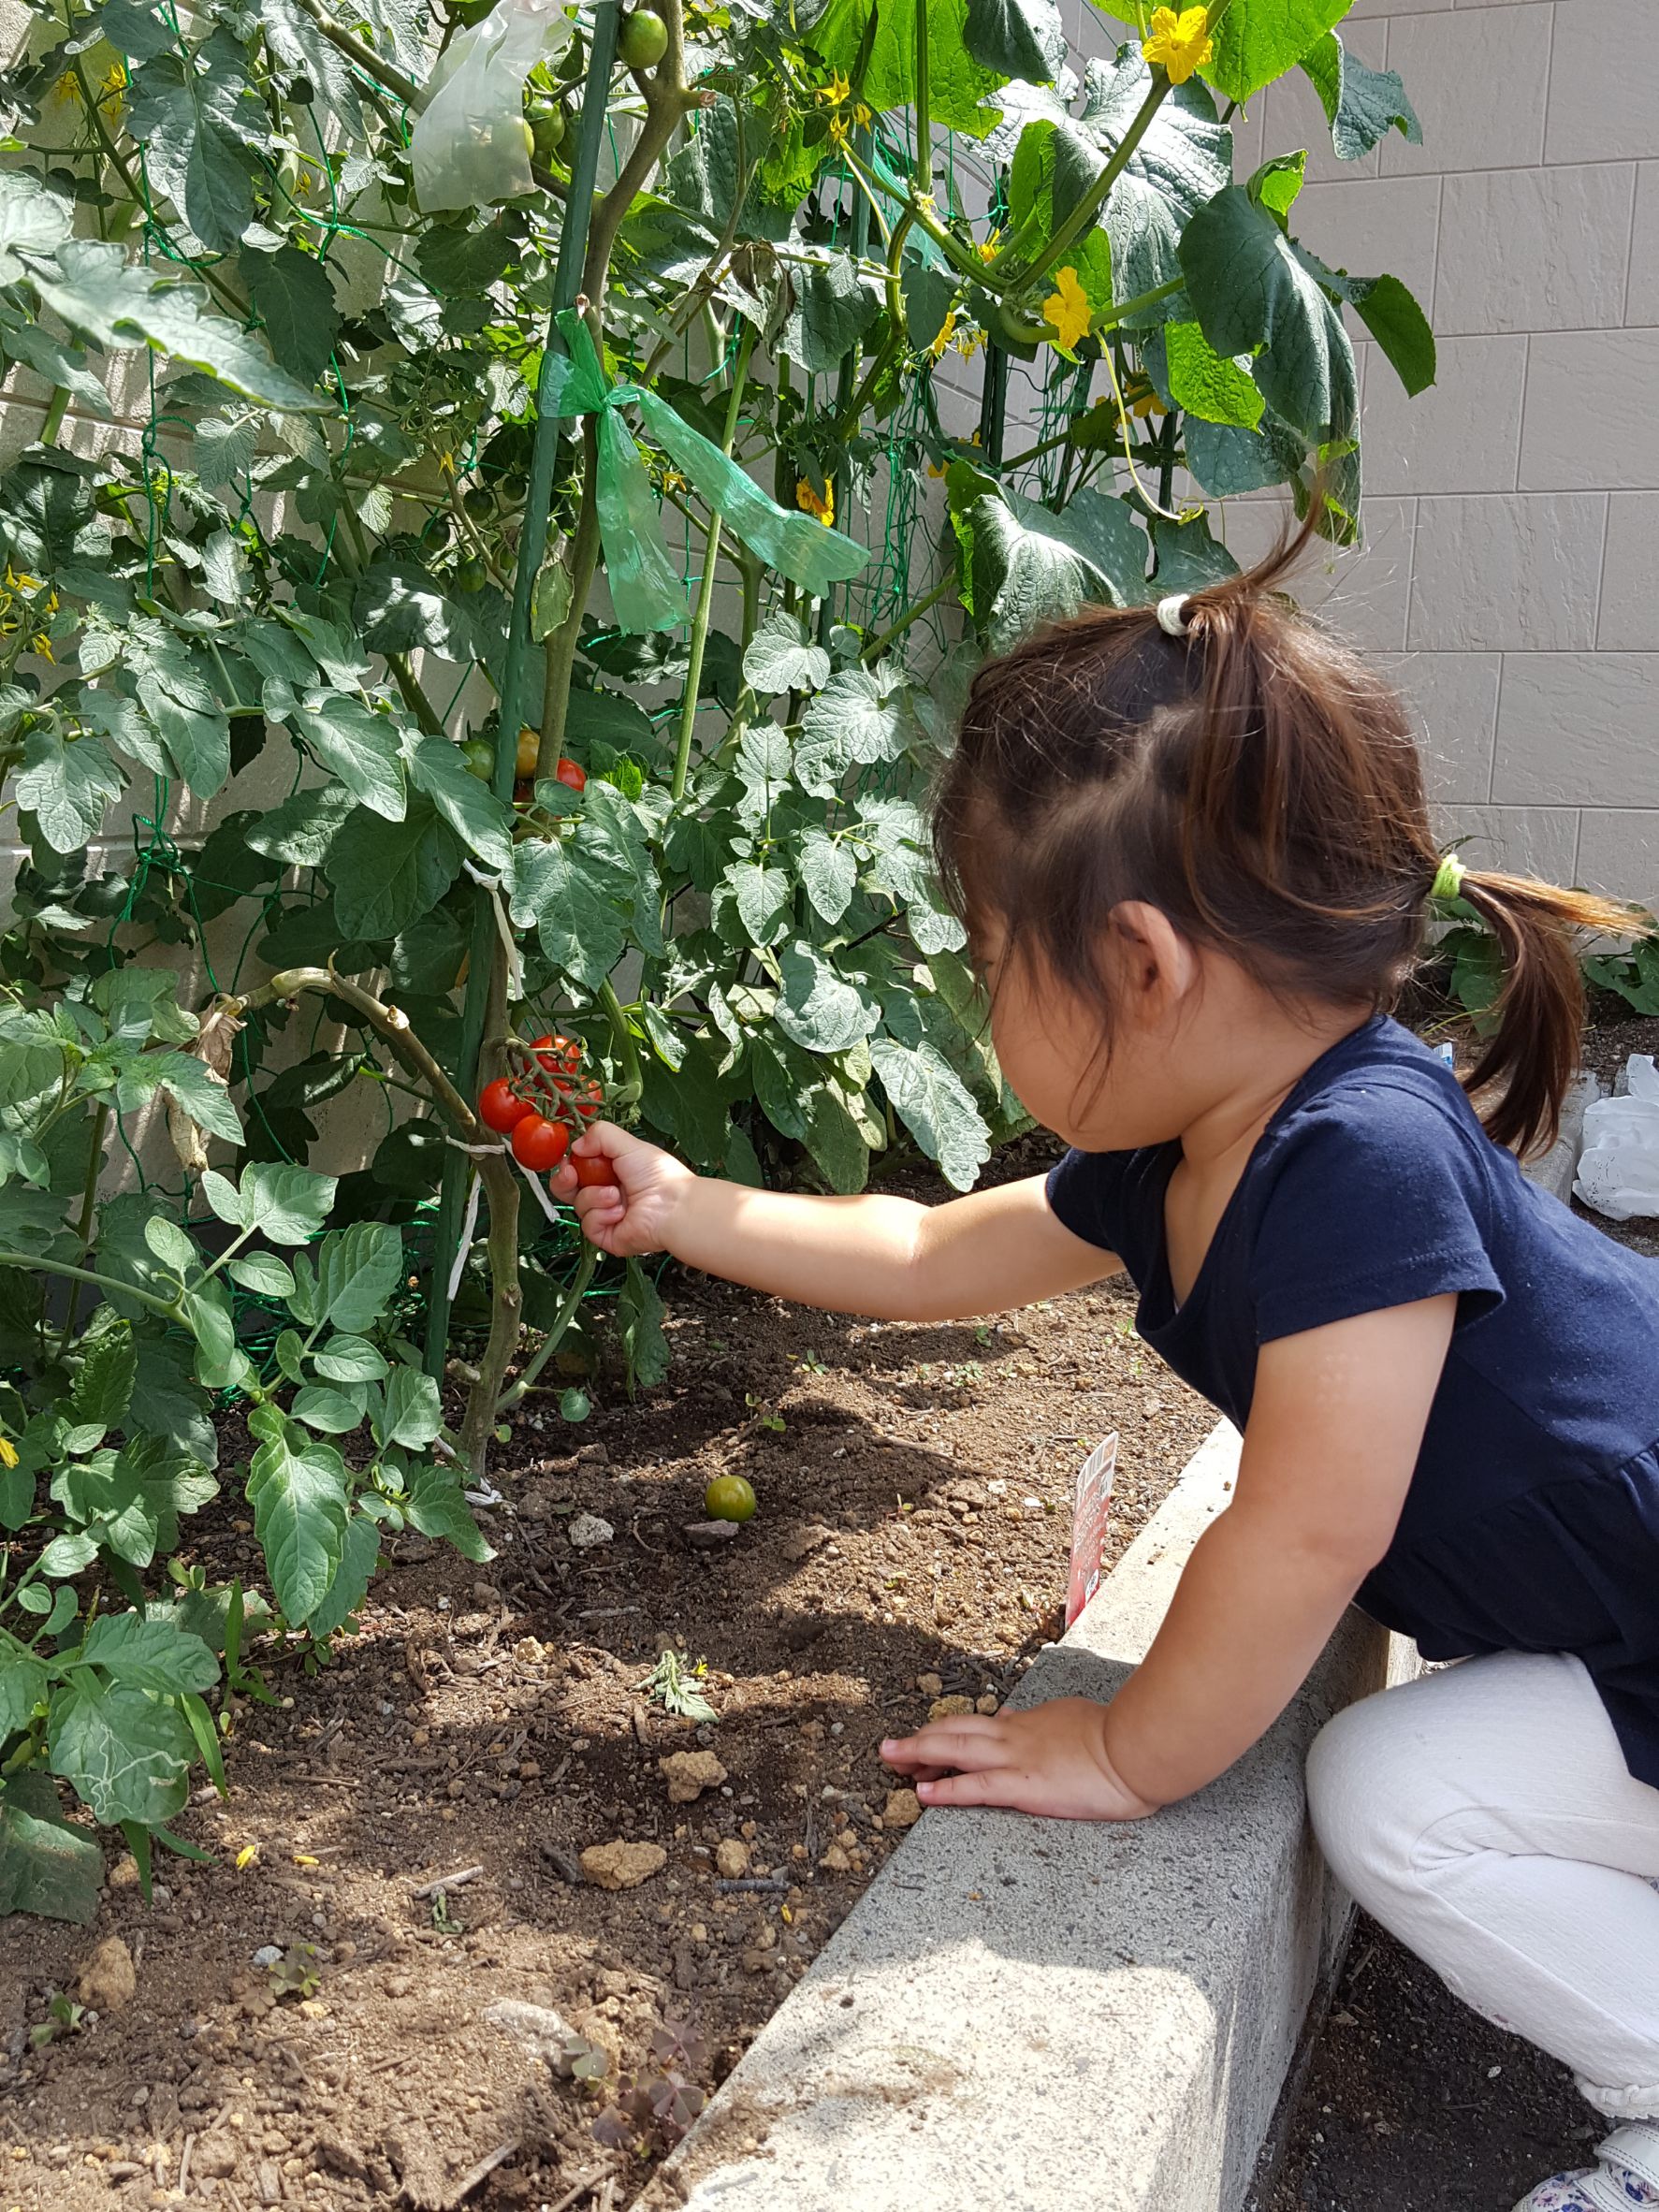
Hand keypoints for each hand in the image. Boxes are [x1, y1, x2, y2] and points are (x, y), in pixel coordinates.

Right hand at [548, 1122, 694, 1256]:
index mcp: (612, 1171)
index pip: (578, 1167)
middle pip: (569, 1189)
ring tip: (616, 1195)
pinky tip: (620, 1212)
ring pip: (579, 1205)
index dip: (569, 1164)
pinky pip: (588, 1225)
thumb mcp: (628, 1144)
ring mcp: (606, 1216)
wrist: (672, 1206)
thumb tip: (576, 1145)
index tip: (568, 1160)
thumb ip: (600, 1136)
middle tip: (571, 1174)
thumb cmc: (658, 1175)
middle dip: (564, 1180)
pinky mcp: (606, 1236)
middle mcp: (607, 1193)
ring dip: (594, 1197)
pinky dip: (602, 1216)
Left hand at [880, 1697, 1160, 1822]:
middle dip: (921, 1738)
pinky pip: (976, 1787)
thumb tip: (1018, 1719)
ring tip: (891, 1759)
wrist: (1138, 1748)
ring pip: (955, 1751)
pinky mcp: (1024, 1786)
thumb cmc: (1122, 1737)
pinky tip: (922, 1793)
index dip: (953, 1734)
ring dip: (918, 1754)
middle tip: (891, 1747)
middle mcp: (1017, 1735)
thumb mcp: (1075, 1718)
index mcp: (1032, 1722)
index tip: (934, 1743)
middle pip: (956, 1730)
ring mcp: (1017, 1758)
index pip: (984, 1725)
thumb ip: (1047, 1722)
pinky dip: (945, 1790)